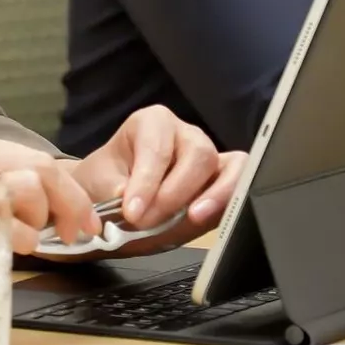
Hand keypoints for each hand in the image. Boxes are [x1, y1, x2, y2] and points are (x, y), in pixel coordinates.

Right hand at [0, 128, 102, 253]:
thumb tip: (45, 206)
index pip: (35, 158)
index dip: (71, 193)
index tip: (83, 221)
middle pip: (40, 171)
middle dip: (70, 206)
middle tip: (74, 235)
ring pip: (26, 193)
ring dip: (36, 224)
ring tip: (20, 241)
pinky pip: (6, 230)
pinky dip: (16, 245)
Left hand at [70, 104, 244, 248]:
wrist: (114, 195)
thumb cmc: (107, 179)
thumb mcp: (99, 181)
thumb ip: (114, 190)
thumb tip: (133, 203)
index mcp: (152, 122)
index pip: (156, 148)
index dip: (146, 182)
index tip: (132, 212)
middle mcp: (187, 134)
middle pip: (198, 155)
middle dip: (175, 192)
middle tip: (150, 221)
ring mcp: (212, 156)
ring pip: (231, 167)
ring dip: (215, 196)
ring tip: (193, 218)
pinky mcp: (226, 182)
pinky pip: (245, 184)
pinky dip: (232, 201)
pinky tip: (212, 219)